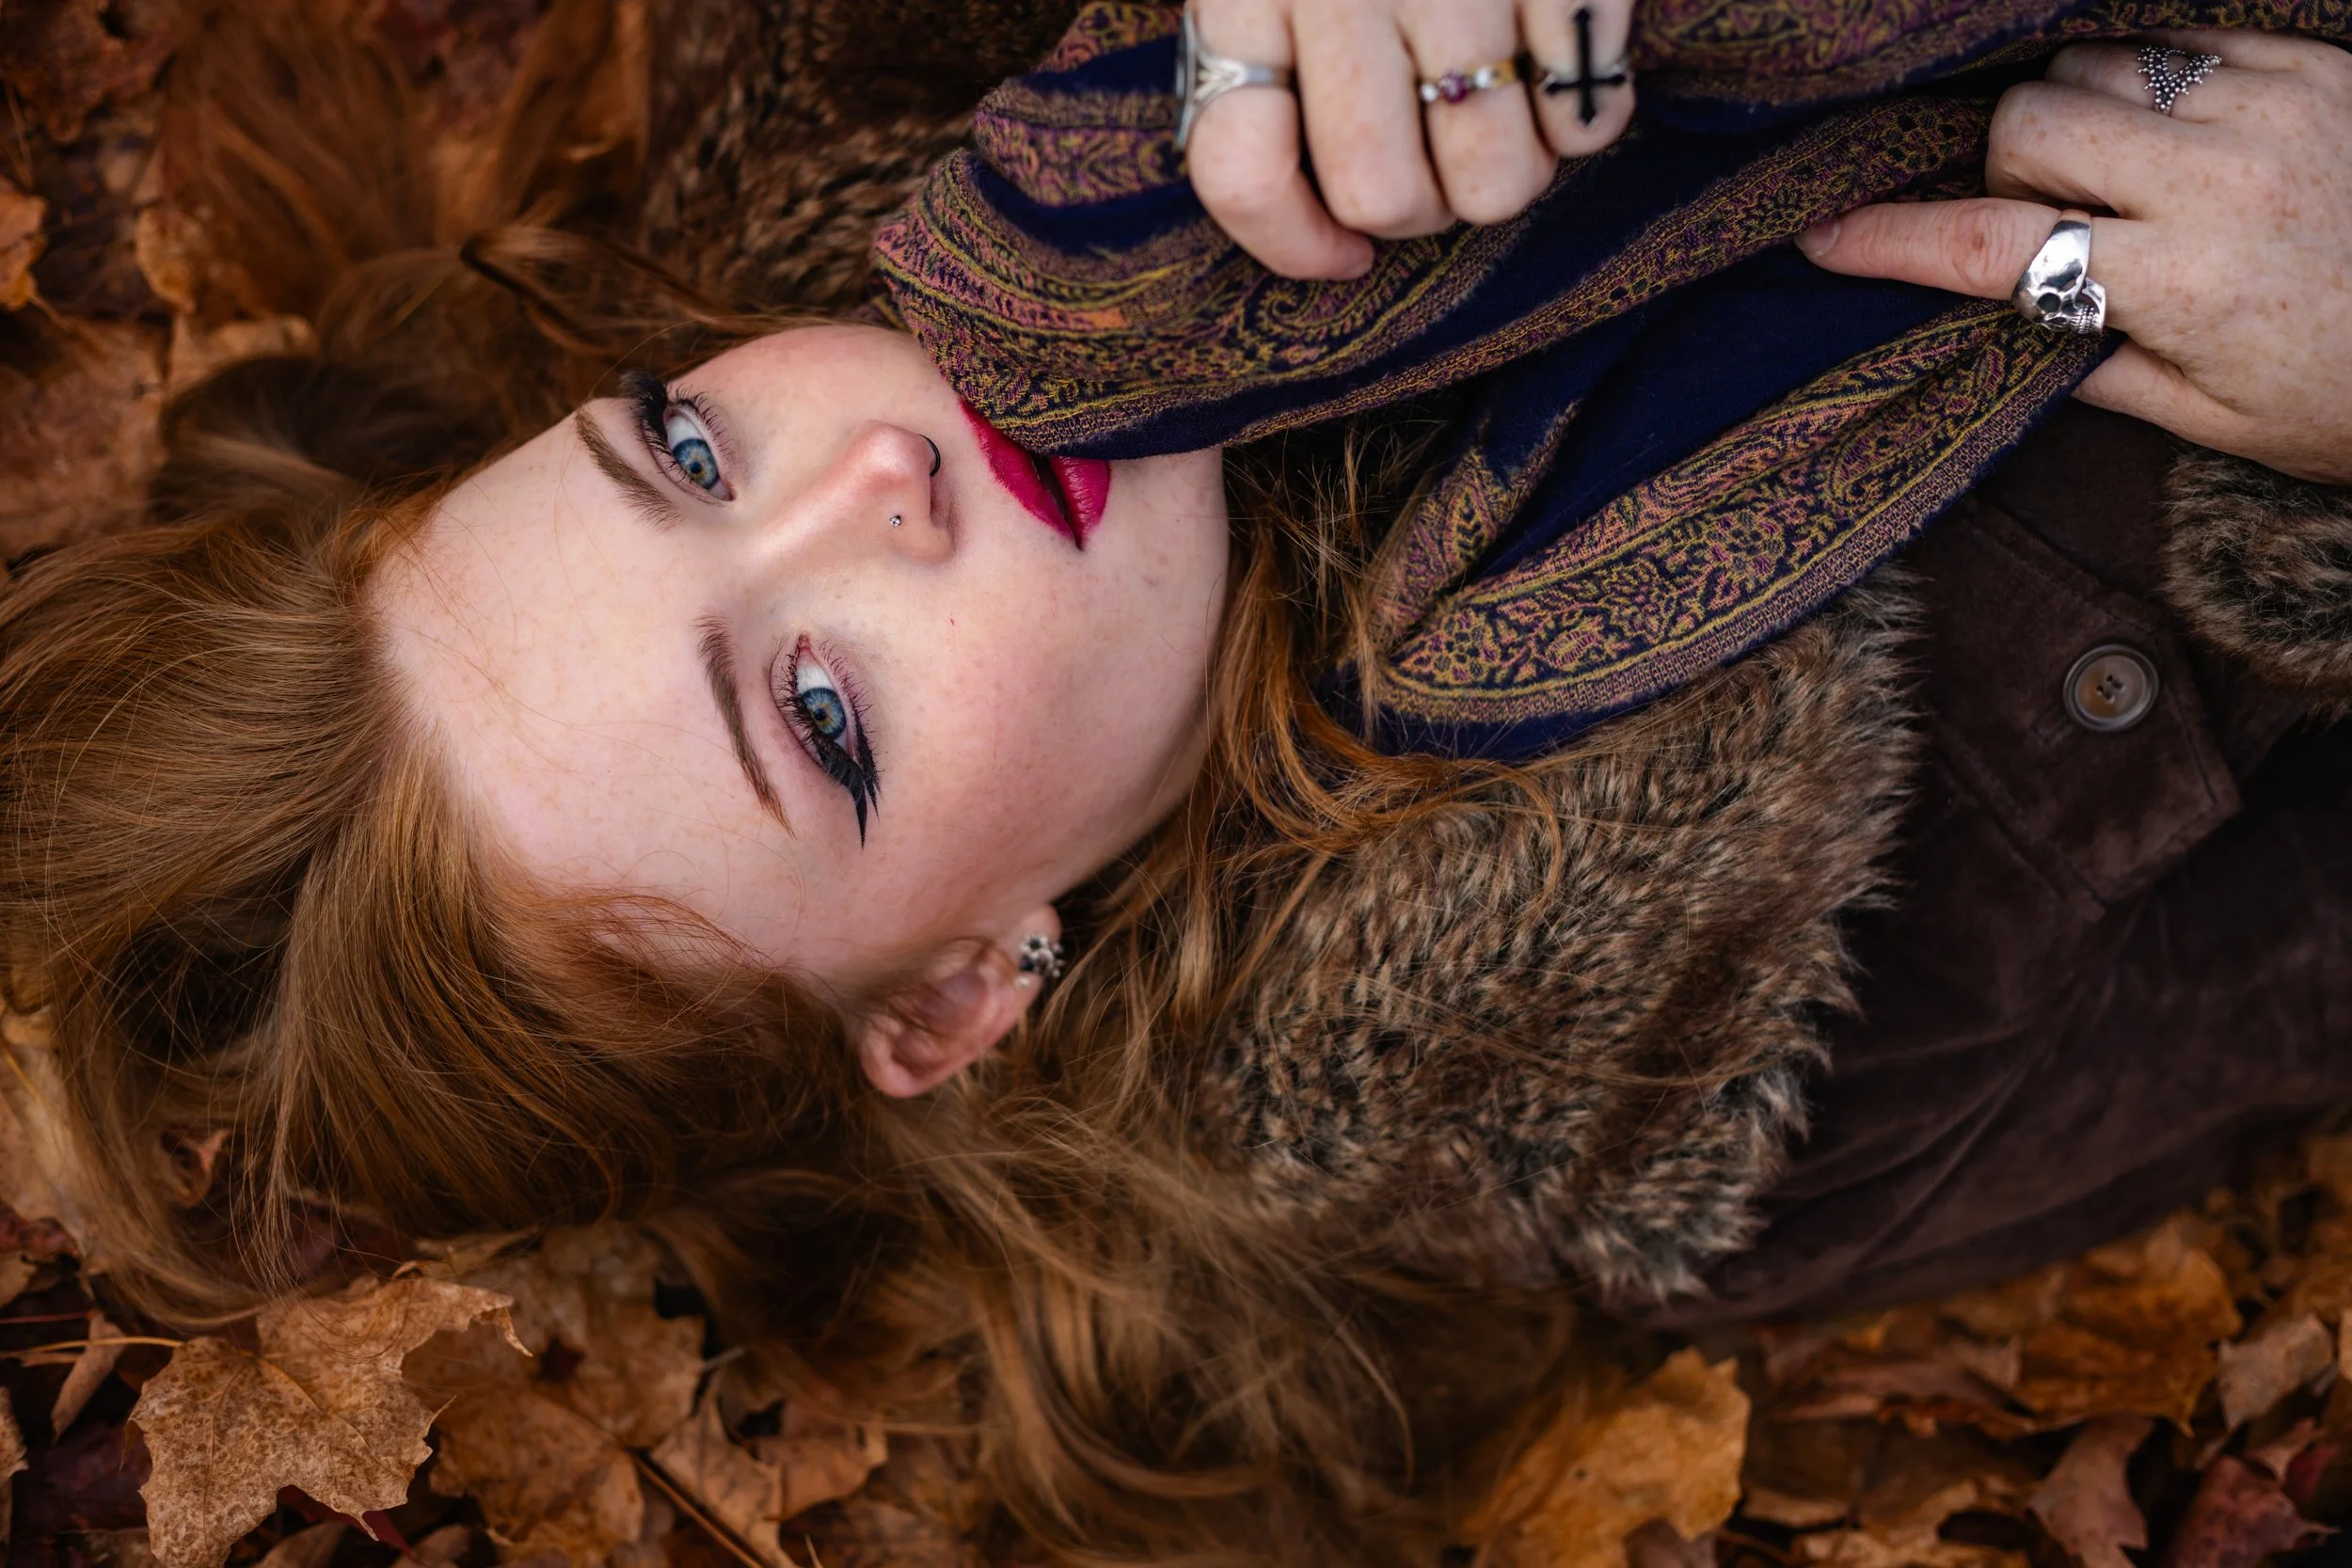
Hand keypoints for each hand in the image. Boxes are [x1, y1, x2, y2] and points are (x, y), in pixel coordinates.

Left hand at [1182, 0, 1636, 279]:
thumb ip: (1270, 77)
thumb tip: (1334, 241)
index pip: (1242, 169)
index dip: (1292, 242)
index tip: (1341, 255)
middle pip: (1380, 196)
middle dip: (1421, 212)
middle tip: (1439, 160)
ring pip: (1492, 181)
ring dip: (1511, 175)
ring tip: (1511, 112)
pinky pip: (1584, 117)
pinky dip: (1586, 118)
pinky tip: (1568, 64)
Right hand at [1798, 30, 2351, 483]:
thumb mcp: (2220, 422)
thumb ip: (2099, 366)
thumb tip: (2007, 321)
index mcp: (2184, 288)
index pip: (1994, 248)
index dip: (1892, 239)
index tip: (1823, 235)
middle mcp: (2220, 182)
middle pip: (2028, 122)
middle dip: (2003, 163)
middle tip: (2043, 211)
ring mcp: (2273, 106)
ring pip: (2092, 64)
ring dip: (2073, 111)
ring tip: (2113, 165)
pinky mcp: (2316, 61)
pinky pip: (2179, 36)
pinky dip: (2149, 76)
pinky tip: (2173, 127)